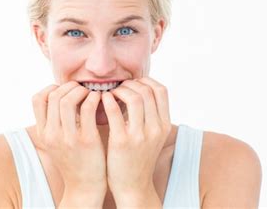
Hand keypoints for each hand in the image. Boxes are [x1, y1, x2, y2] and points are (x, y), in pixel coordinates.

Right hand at [32, 81, 107, 198]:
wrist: (85, 186)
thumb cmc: (73, 159)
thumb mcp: (55, 141)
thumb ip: (54, 121)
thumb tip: (59, 94)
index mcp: (43, 133)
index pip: (37, 99)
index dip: (50, 88)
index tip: (64, 90)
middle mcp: (52, 135)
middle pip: (54, 96)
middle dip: (69, 87)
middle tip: (81, 88)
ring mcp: (68, 138)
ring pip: (68, 100)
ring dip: (81, 91)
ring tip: (91, 92)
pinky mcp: (87, 140)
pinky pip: (88, 109)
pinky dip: (94, 98)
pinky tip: (100, 99)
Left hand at [101, 77, 171, 202]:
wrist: (133, 186)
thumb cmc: (138, 157)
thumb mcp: (152, 135)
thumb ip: (150, 115)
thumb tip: (139, 89)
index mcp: (164, 125)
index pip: (161, 90)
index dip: (146, 81)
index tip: (132, 83)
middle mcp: (156, 128)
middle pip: (147, 91)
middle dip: (130, 84)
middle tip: (118, 87)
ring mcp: (140, 135)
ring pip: (134, 97)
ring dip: (119, 90)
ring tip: (110, 93)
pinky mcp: (122, 141)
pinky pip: (115, 111)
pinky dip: (107, 100)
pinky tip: (102, 100)